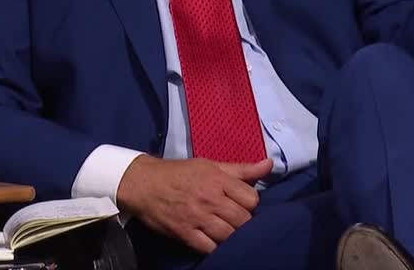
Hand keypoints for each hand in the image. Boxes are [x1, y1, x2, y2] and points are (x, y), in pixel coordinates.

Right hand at [116, 155, 272, 253]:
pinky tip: (213, 240)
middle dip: (244, 222)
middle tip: (236, 220)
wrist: (144, 183)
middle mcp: (210, 199)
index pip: (252, 198)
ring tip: (227, 230)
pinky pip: (209, 247)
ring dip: (231, 235)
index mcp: (218, 179)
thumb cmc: (179, 173)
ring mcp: (197, 218)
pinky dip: (215, 247)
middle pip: (243, 220)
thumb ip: (241, 169)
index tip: (244, 204)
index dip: (251, 203)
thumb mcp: (210, 165)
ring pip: (229, 235)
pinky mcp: (185, 233)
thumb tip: (269, 165)